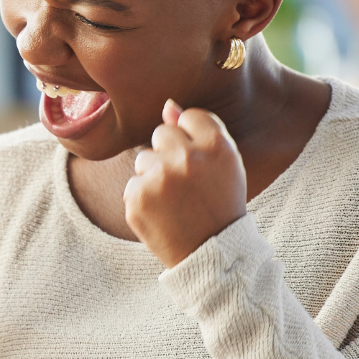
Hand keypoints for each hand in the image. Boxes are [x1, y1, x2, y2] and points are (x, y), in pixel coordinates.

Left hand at [124, 100, 247, 267]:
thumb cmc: (220, 203)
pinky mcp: (137, 199)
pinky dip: (143, 198)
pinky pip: (133, 184)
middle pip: (161, 133)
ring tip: (175, 200)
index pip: (189, 116)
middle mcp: (187, 157)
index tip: (199, 163)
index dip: (192, 139)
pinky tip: (162, 214)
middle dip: (169, 153)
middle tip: (186, 183)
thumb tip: (168, 105)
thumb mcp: (225, 164)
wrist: (212, 253)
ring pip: (143, 158)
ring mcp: (160, 178)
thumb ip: (201, 130)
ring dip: (154, 176)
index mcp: (216, 145)